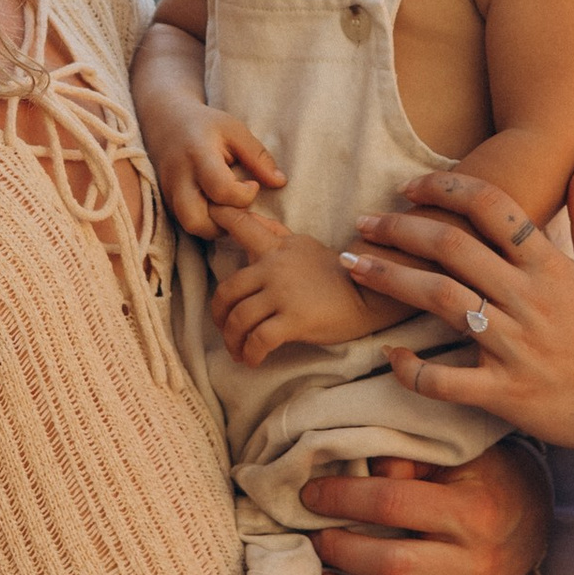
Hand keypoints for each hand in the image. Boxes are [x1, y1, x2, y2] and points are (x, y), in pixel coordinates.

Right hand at [153, 110, 285, 240]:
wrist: (166, 121)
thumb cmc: (206, 125)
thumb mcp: (235, 131)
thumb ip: (258, 157)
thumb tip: (280, 182)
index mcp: (199, 155)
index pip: (221, 190)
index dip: (244, 195)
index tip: (253, 185)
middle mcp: (178, 178)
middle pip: (196, 220)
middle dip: (225, 222)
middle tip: (239, 206)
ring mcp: (169, 192)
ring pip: (189, 226)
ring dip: (214, 225)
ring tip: (230, 208)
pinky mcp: (166, 201)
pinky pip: (185, 222)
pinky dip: (204, 221)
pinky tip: (218, 207)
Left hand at [210, 208, 389, 362]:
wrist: (367, 296)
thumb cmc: (334, 273)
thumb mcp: (303, 245)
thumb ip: (274, 235)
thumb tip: (250, 218)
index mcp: (276, 247)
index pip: (243, 226)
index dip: (220, 217)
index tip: (206, 214)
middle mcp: (274, 267)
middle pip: (227, 291)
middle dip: (219, 316)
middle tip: (225, 329)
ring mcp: (283, 293)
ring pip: (239, 319)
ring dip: (232, 341)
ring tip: (238, 351)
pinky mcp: (294, 319)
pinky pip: (258, 340)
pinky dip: (250, 354)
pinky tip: (252, 360)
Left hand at [306, 442, 550, 574]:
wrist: (533, 519)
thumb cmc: (483, 479)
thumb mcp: (456, 456)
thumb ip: (409, 460)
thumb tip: (362, 465)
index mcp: (473, 510)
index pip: (391, 502)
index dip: (343, 497)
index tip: (311, 495)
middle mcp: (480, 563)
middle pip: (392, 565)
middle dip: (341, 551)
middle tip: (313, 540)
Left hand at [338, 154, 573, 463]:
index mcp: (551, 265)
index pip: (493, 206)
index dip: (446, 187)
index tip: (409, 186)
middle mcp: (528, 299)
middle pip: (452, 248)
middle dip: (400, 229)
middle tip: (363, 221)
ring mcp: (514, 346)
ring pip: (441, 301)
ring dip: (390, 279)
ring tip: (354, 265)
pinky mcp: (504, 392)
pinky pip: (446, 380)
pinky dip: (412, 368)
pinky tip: (388, 353)